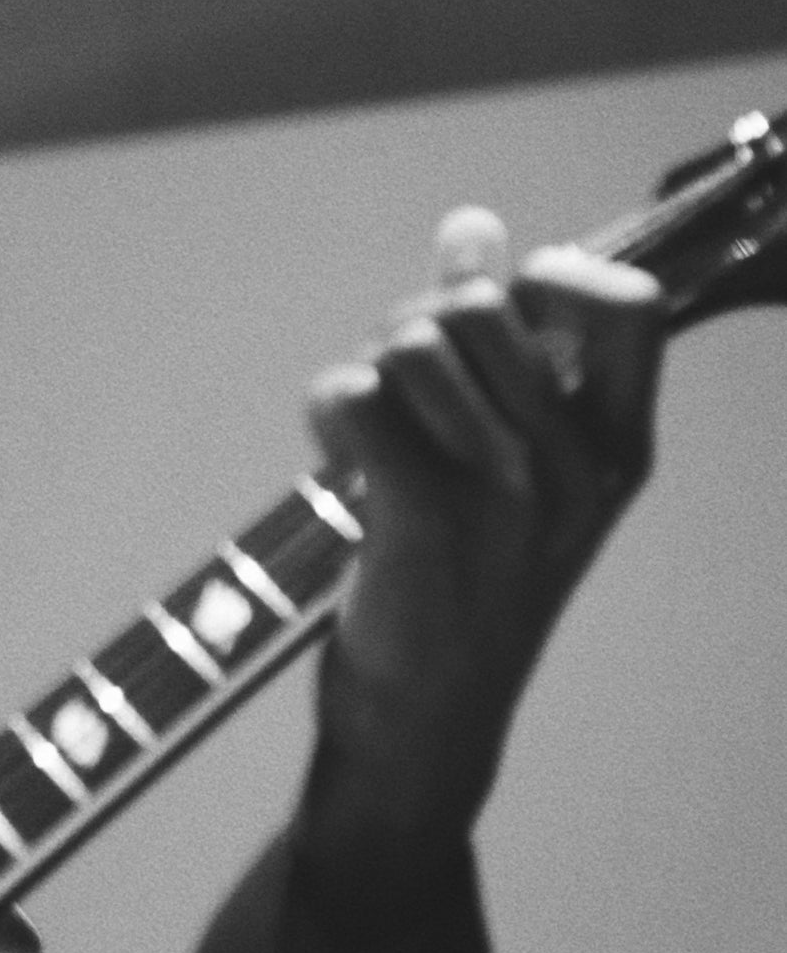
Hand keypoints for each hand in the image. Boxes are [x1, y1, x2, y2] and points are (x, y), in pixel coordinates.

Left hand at [297, 210, 664, 923]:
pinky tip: (335, 460)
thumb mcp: (514, 475)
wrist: (426, 725)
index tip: (496, 316)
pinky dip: (325, 410)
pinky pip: (356, 393)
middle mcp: (574, 467)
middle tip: (391, 394)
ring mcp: (504, 493)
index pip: (627, 303)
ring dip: (362, 373)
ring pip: (408, 344)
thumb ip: (503, 352)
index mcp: (617, 451)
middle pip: (479, 307)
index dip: (549, 278)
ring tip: (364, 440)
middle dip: (411, 327)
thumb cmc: (462, 593)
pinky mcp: (424, 519)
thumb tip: (470, 227)